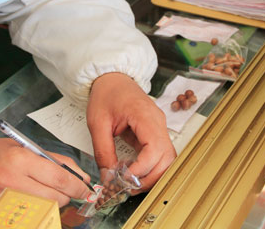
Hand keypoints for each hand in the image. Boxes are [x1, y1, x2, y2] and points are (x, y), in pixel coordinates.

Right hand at [0, 138, 90, 216]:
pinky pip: (26, 218)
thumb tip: (79, 175)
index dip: (77, 186)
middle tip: (66, 190)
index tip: (85, 189)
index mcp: (20, 159)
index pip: (59, 177)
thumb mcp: (24, 147)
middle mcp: (10, 180)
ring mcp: (1, 200)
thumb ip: (53, 160)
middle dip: (66, 195)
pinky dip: (35, 212)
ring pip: (43, 209)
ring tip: (48, 194)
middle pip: (54, 196)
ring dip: (52, 204)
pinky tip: (34, 204)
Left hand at [87, 72, 175, 191]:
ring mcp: (159, 127)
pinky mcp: (155, 133)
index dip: (141, 169)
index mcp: (145, 116)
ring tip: (129, 180)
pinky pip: (159, 155)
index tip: (124, 178)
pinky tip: (132, 170)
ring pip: (167, 160)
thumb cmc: (106, 94)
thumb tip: (108, 176)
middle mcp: (157, 122)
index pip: (155, 150)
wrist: (112, 78)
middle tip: (127, 186)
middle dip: (149, 177)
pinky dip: (149, 168)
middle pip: (167, 159)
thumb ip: (102, 151)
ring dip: (151, 175)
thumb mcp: (97, 123)